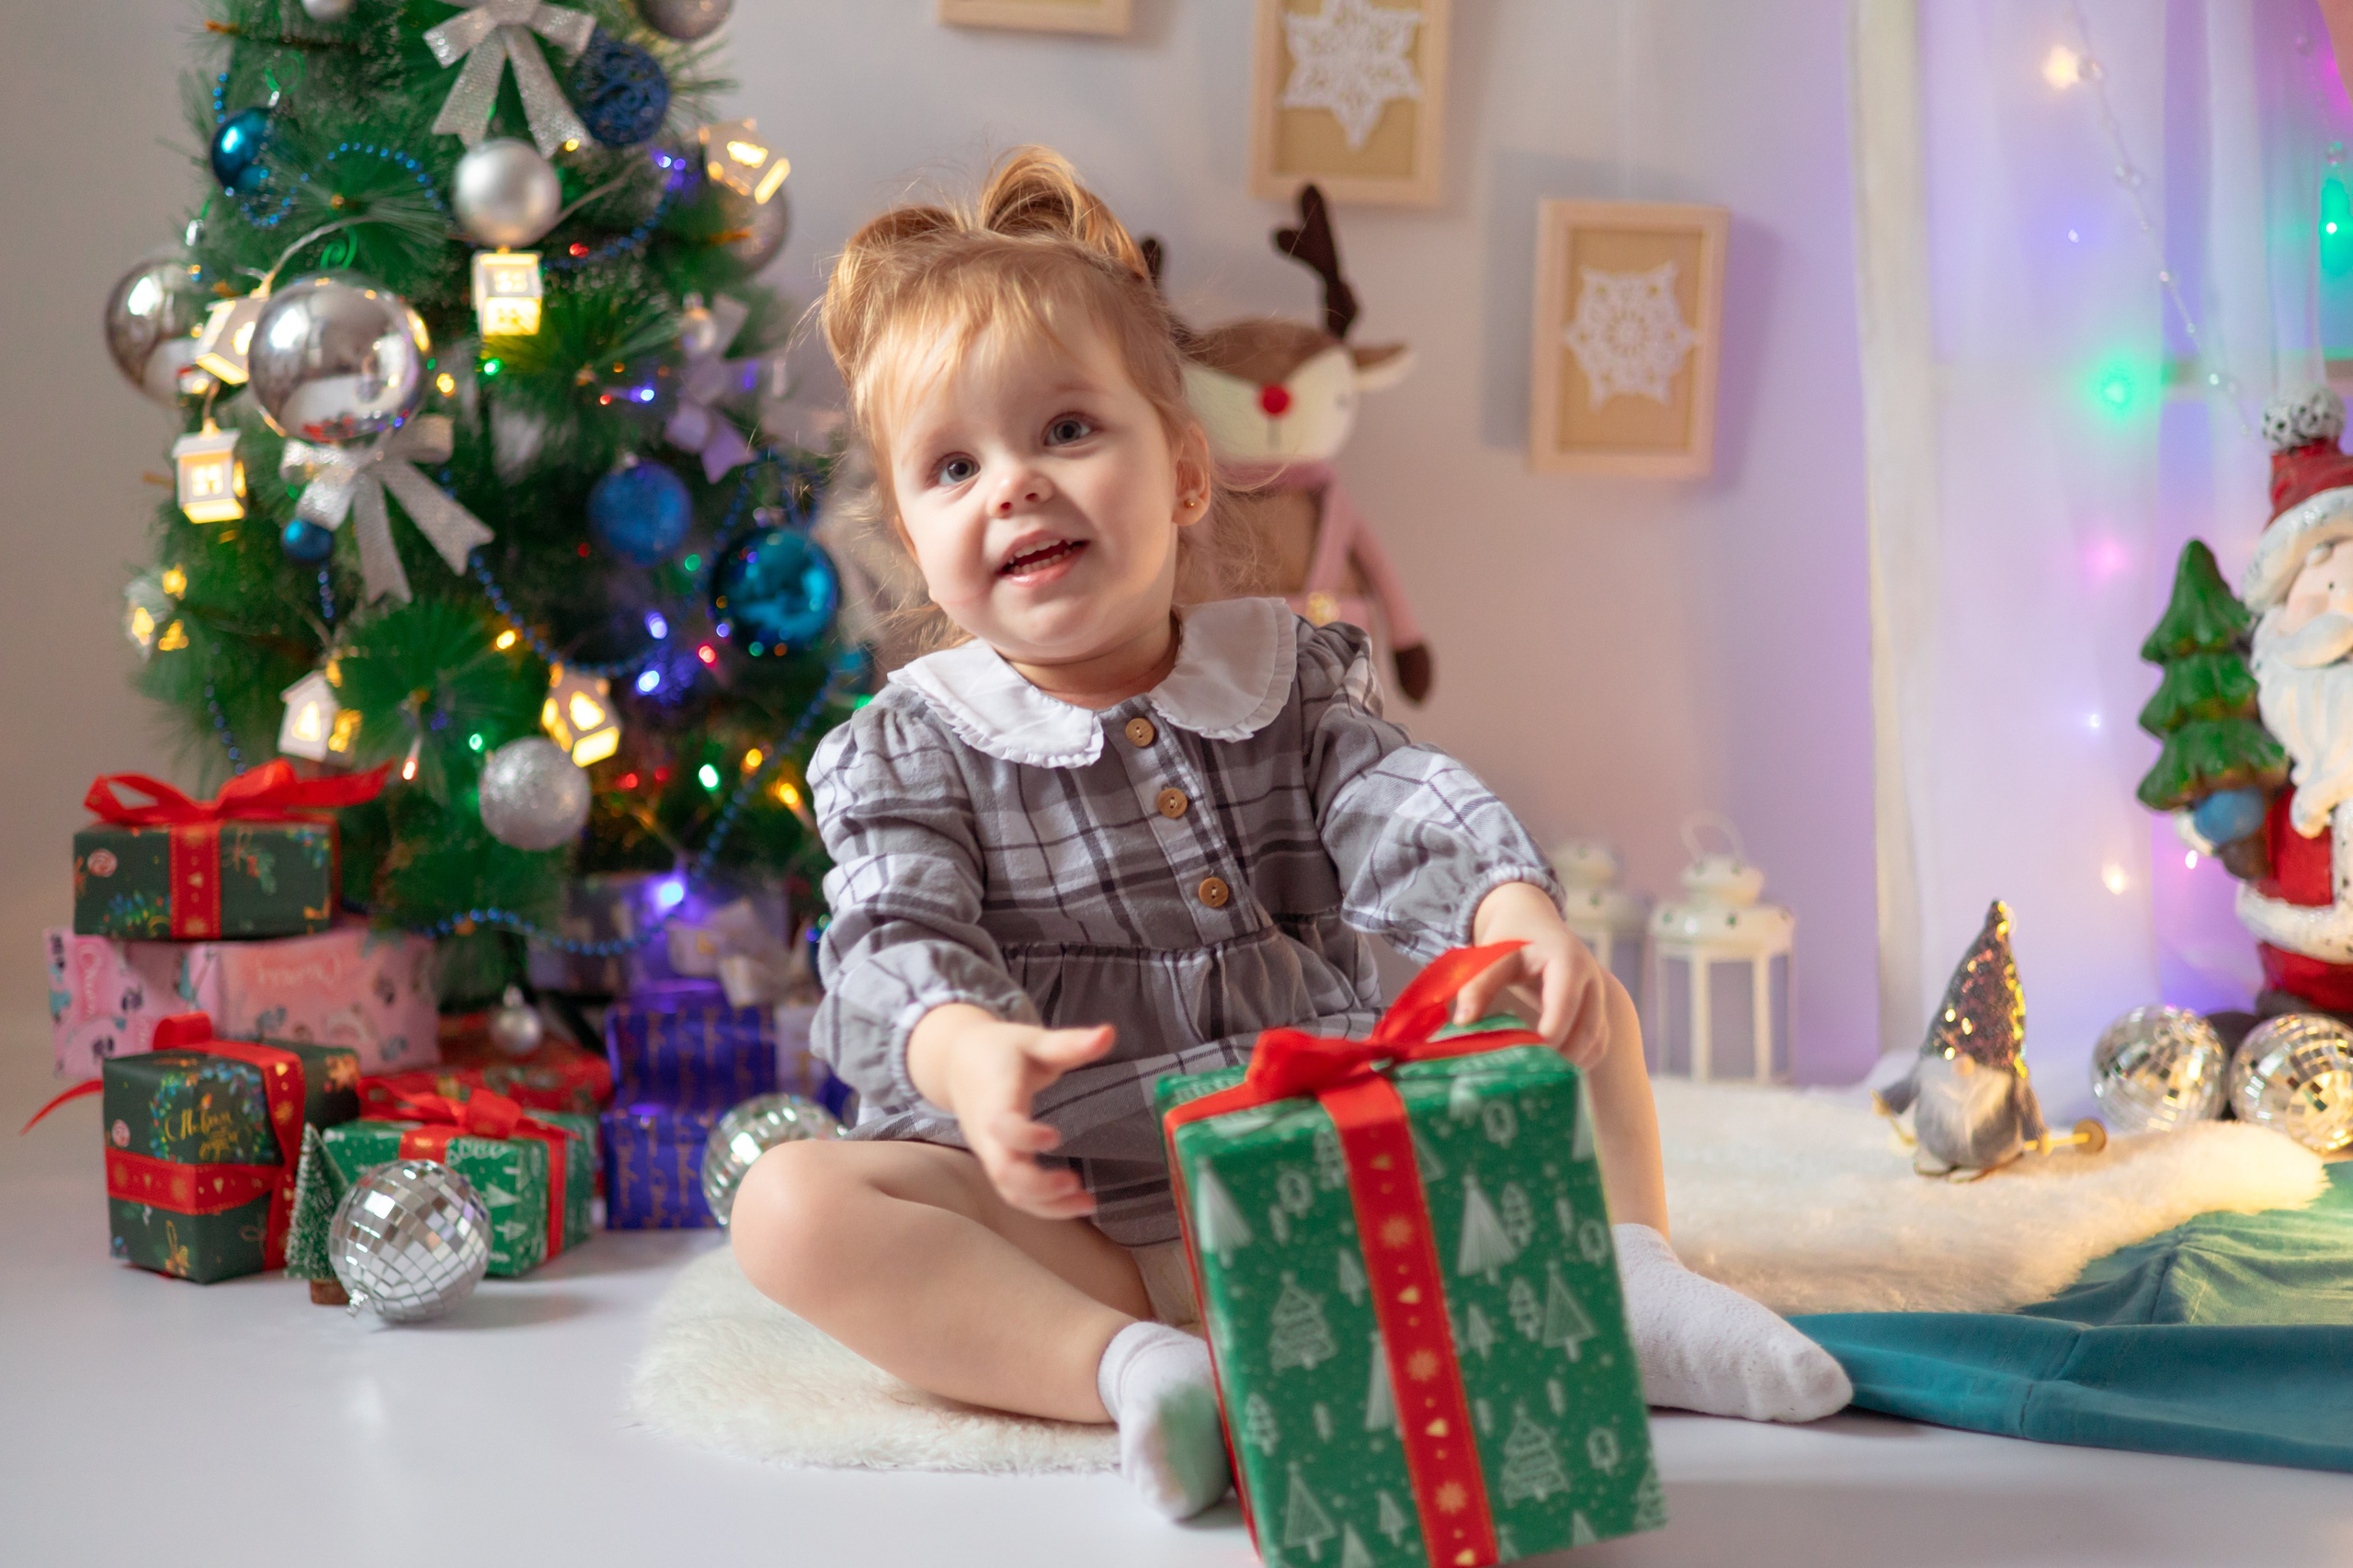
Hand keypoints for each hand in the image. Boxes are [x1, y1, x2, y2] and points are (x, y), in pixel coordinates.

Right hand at [906, 1004, 1114, 1218]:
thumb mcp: (1033, 1040)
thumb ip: (1069, 1043)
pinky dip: (1043, 1204)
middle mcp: (987, 1131)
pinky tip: (1076, 1202)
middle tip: (1074, 1182)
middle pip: (1003, 1170)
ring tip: (1087, 1203)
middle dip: (1037, 1185)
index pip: (1000, 1125)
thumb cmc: (999, 1050)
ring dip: (1046, 1204)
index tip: (1055, 1137)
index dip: (1022, 1136)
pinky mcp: (999, 1161)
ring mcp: (991, 1151)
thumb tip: (1109, 1033)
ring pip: (1009, 1189)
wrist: (957, 1062)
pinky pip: (1015, 1191)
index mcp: (995, 1096)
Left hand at [1457, 881, 1613, 1066]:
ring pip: (1596, 1041)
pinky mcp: (1598, 1010)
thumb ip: (1478, 984)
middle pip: (1587, 1029)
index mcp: (1567, 961)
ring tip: (1539, 1074)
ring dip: (1572, 1062)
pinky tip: (1555, 1069)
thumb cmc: (1511, 937)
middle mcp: (1591, 979)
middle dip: (1561, 1055)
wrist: (1533, 921)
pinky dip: (1581, 1060)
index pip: (1565, 1003)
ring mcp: (1599, 996)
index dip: (1549, 1034)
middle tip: (1529, 1073)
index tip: (1525, 1054)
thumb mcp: (1493, 953)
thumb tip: (1462, 1022)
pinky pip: (1599, 1043)